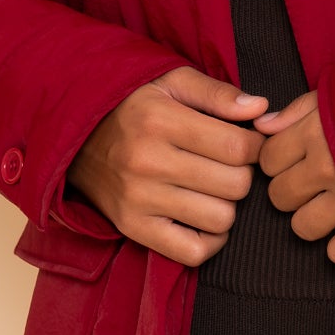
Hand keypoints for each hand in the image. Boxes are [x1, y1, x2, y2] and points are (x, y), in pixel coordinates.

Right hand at [66, 66, 273, 267]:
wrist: (73, 134)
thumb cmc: (132, 104)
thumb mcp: (170, 81)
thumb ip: (217, 93)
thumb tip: (261, 109)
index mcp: (160, 120)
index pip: (238, 147)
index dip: (256, 146)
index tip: (248, 143)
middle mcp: (148, 162)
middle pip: (235, 185)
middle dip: (243, 174)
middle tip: (229, 165)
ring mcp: (138, 199)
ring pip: (220, 219)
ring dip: (228, 205)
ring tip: (214, 188)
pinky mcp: (131, 227)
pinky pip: (192, 252)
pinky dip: (210, 241)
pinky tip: (204, 216)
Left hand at [254, 90, 334, 265]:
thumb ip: (300, 109)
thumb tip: (263, 126)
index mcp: (316, 132)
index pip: (267, 160)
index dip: (278, 161)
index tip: (295, 159)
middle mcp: (327, 168)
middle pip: (279, 197)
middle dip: (293, 192)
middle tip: (315, 184)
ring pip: (302, 228)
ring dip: (314, 220)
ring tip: (334, 208)